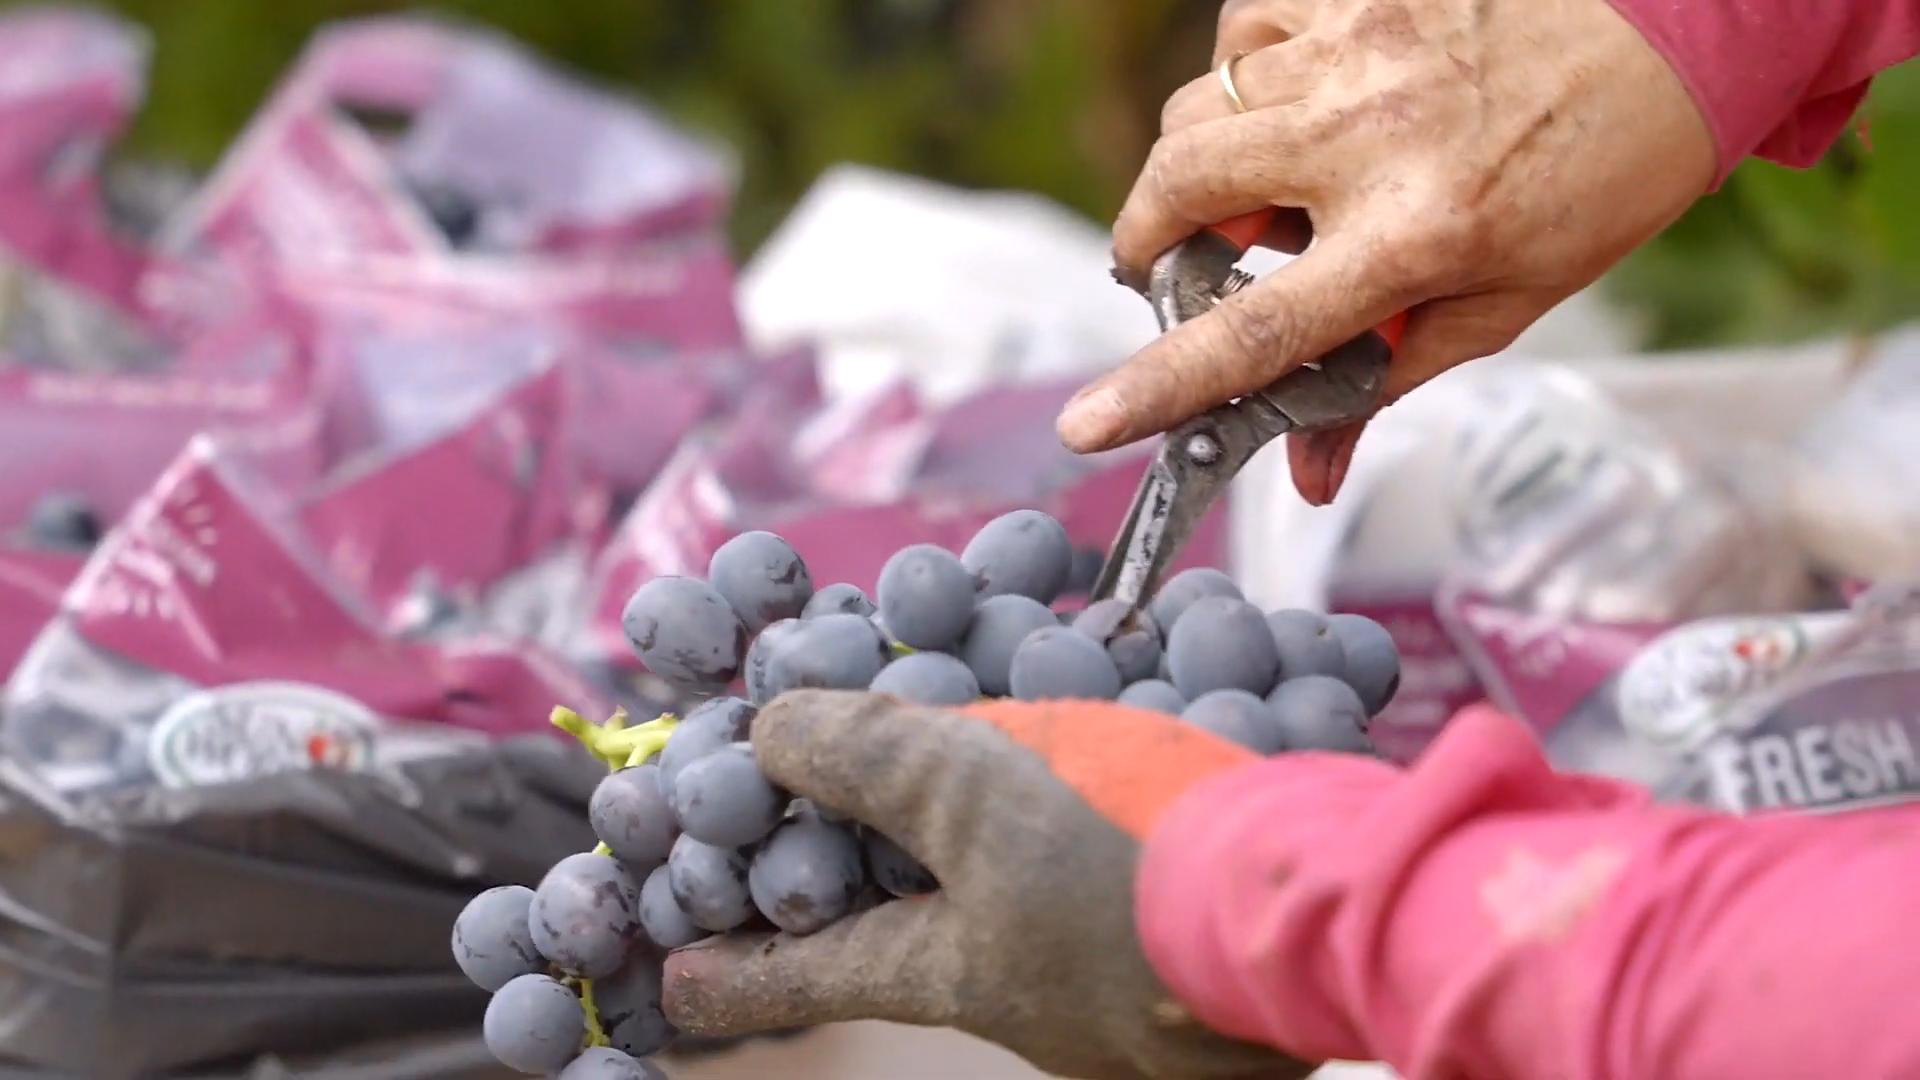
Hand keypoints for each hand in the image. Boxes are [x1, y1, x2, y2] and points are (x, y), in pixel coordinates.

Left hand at [660, 690, 1308, 1079]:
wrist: (1333, 909)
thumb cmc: (1134, 875)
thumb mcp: (977, 795)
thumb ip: (871, 759)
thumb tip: (769, 732)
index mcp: (948, 969)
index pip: (807, 972)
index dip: (734, 971)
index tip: (675, 978)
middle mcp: (1021, 976)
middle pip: (915, 914)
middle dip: (867, 855)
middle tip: (820, 801)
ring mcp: (1108, 953)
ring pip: (1018, 865)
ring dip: (983, 795)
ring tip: (969, 727)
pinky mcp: (1185, 906)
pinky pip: (1108, 838)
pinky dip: (1088, 769)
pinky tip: (1114, 702)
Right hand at [1058, 0, 1716, 503]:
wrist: (1677, 29)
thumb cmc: (1598, 174)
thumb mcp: (1504, 301)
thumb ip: (1384, 379)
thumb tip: (1306, 472)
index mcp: (1416, 234)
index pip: (1256, 330)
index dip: (1159, 385)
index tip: (1087, 423)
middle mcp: (1370, 136)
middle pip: (1179, 189)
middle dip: (1151, 237)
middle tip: (1185, 262)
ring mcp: (1355, 48)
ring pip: (1197, 110)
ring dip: (1206, 165)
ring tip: (1283, 181)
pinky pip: (1243, 34)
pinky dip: (1247, 80)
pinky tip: (1303, 102)